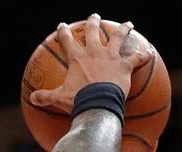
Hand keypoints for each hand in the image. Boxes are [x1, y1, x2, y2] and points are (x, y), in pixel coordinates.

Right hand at [30, 13, 154, 112]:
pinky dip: (143, 56)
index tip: (62, 26)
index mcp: (77, 58)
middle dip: (93, 23)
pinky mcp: (125, 66)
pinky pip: (137, 59)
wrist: (98, 104)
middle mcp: (94, 52)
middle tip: (94, 17)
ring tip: (127, 24)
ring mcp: (111, 57)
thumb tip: (32, 99)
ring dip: (123, 30)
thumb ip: (45, 97)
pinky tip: (149, 53)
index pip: (67, 40)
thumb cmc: (77, 100)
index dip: (63, 32)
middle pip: (93, 32)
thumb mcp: (58, 98)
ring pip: (118, 38)